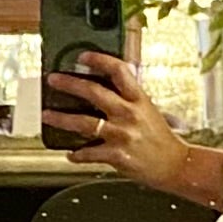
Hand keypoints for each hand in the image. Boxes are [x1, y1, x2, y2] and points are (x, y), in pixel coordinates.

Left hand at [51, 53, 222, 208]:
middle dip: (69, 84)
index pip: (119, 71)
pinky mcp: (117, 155)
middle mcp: (129, 114)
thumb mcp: (149, 111)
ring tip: (48, 115)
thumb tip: (103, 92)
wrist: (175, 165)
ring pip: (84, 123)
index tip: (83, 56)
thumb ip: (129, 100)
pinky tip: (70, 154)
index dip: (99, 60)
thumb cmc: (160, 138)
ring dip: (62, 119)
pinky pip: (89, 153)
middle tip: (53, 80)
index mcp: (138, 99)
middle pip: (94, 92)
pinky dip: (77, 154)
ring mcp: (122, 134)